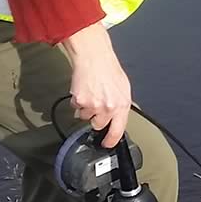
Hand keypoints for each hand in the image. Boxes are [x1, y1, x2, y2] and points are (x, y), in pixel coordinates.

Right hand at [60, 22, 132, 147]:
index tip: (107, 143)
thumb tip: (118, 118)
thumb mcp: (124, 89)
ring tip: (91, 93)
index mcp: (121, 105)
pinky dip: (78, 101)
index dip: (111, 140)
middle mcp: (107, 108)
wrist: (94, 58)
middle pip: (97, 125)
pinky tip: (84, 90)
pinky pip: (76, 107)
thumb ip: (121, 105)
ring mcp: (92, 105)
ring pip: (85, 116)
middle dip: (96, 118)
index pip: (117, 131)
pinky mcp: (79, 101)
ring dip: (87, 109)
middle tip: (97, 105)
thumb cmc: (110, 70)